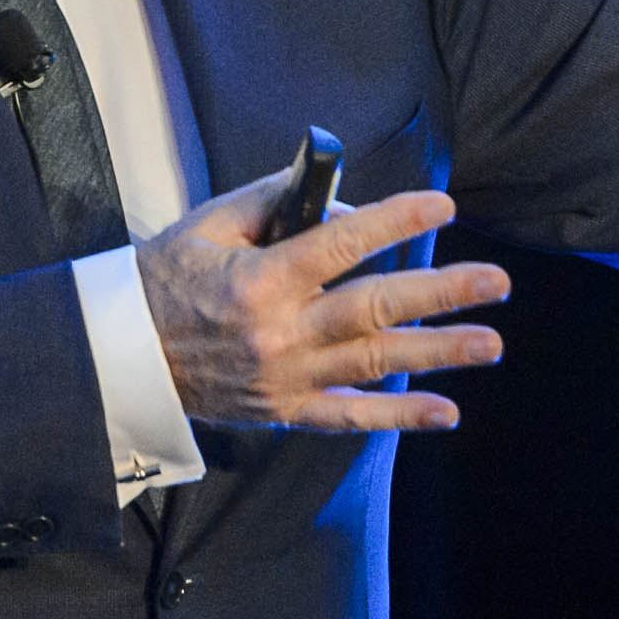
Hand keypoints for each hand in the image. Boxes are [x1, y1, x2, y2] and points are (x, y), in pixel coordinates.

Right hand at [134, 168, 505, 431]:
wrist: (123, 354)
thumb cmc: (167, 277)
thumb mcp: (210, 223)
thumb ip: (275, 201)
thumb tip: (340, 200)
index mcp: (258, 279)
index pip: (341, 243)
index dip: (396, 222)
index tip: (443, 208)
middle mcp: (278, 332)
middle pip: (374, 308)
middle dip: (441, 294)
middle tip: (496, 282)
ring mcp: (285, 377)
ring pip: (374, 363)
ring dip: (439, 353)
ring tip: (490, 342)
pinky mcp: (284, 410)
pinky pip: (350, 417)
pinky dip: (399, 418)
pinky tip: (446, 413)